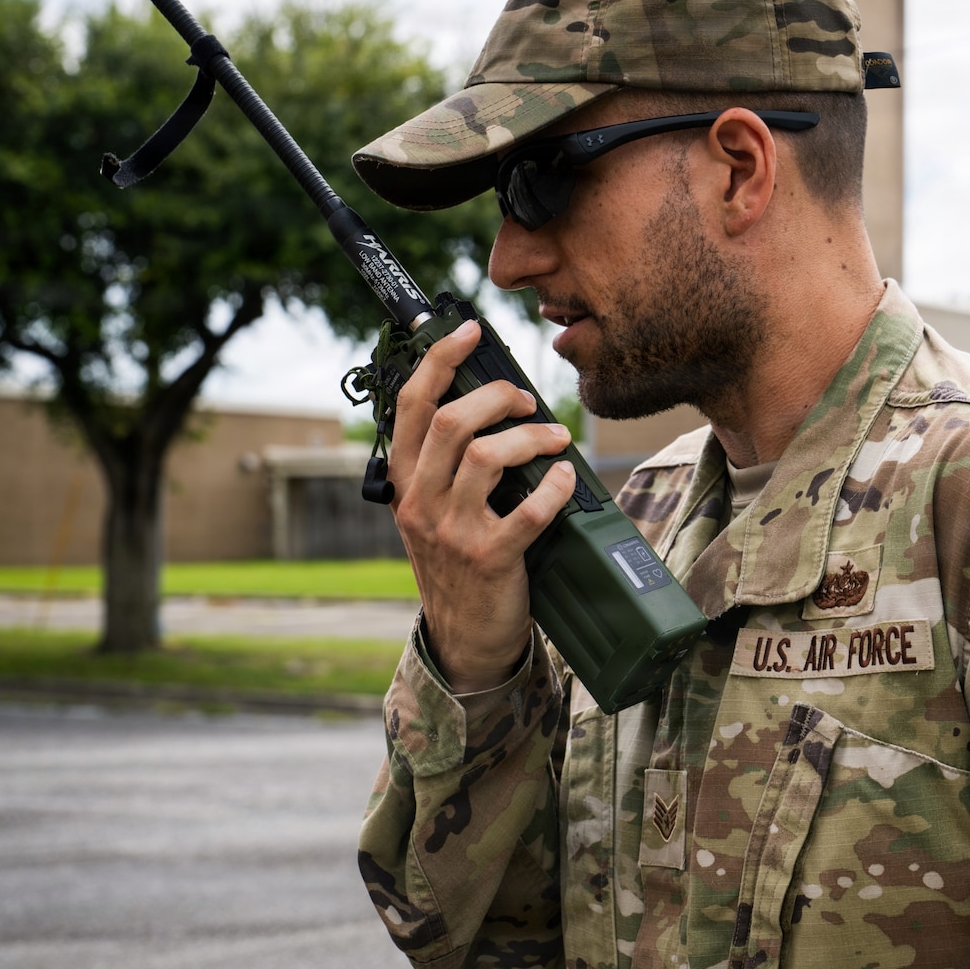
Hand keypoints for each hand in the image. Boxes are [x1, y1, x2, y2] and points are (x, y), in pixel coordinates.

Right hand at [389, 320, 576, 692]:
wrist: (464, 635)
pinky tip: (565, 477)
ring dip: (531, 437)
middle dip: (497, 396)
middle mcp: (420, 501)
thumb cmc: (457, 561)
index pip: (412, 404)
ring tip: (556, 438)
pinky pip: (527, 511)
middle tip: (528, 400)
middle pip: (451, 422)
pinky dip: (553, 488)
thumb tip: (491, 403)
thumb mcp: (432, 509)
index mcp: (404, 480)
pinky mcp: (489, 559)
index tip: (470, 332)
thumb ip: (445, 464)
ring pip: (486, 458)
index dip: (440, 361)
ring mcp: (452, 532)